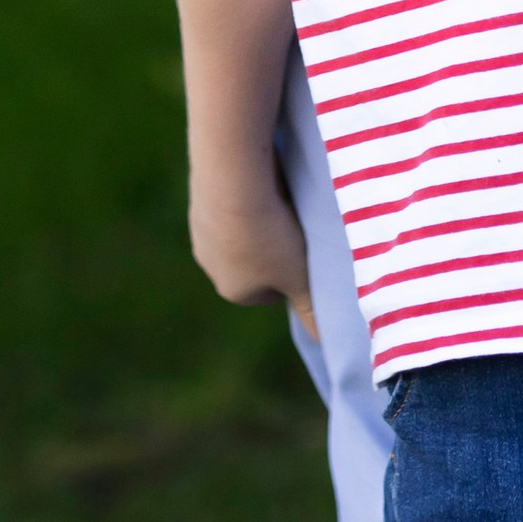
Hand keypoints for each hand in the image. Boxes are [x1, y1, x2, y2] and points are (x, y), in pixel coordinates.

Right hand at [189, 159, 318, 338]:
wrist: (232, 179)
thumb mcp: (300, 276)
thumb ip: (311, 309)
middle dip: (271, 247)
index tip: (304, 254)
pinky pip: (226, 200)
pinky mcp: (198, 196)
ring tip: (278, 199)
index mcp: (234, 290)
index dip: (291, 273)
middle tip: (294, 226)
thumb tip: (324, 342)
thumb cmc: (272, 235)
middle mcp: (210, 265)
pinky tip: (259, 180)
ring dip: (256, 219)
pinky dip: (242, 193)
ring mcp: (200, 229)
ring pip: (237, 229)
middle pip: (251, 261)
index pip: (270, 292)